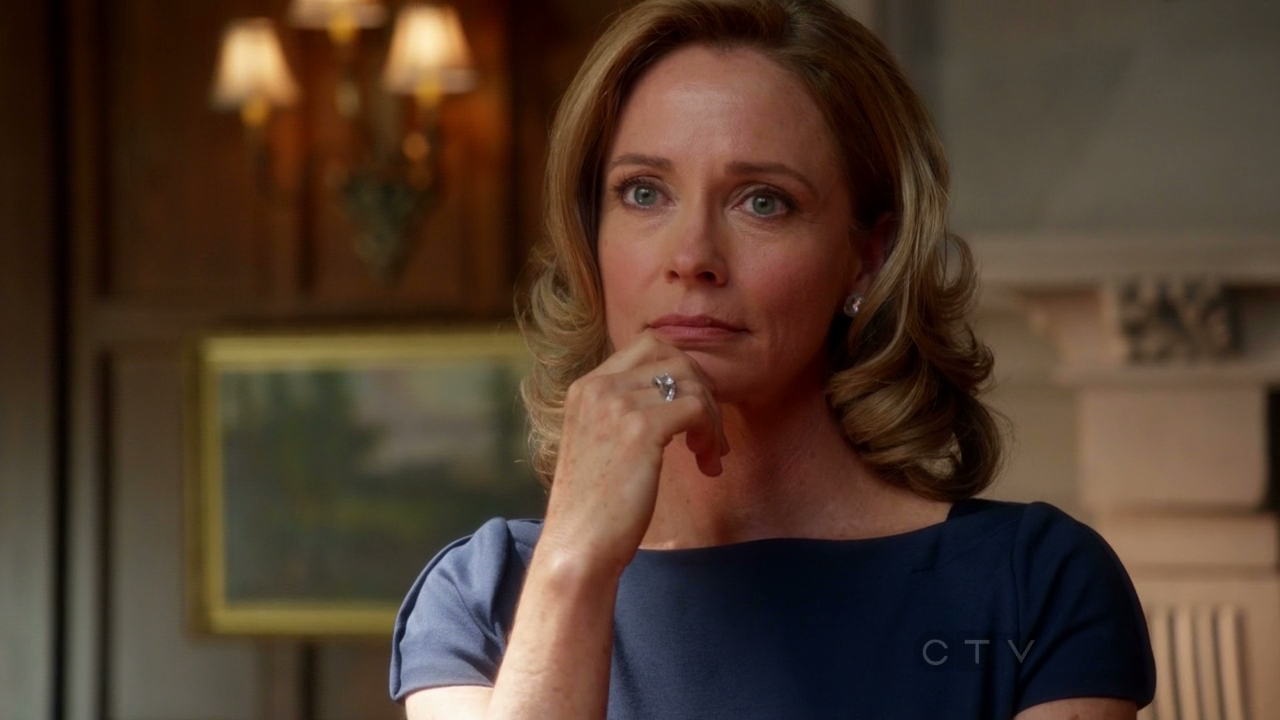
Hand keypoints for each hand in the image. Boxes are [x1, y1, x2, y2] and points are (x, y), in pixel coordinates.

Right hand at [538, 330, 729, 574]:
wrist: (578, 544)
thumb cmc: (595, 504)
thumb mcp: (600, 441)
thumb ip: (624, 410)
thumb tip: (677, 393)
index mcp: (585, 386)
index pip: (648, 346)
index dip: (682, 373)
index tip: (691, 412)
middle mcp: (597, 386)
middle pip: (674, 356)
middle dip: (703, 390)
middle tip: (708, 432)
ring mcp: (617, 404)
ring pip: (691, 383)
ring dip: (712, 417)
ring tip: (709, 454)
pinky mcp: (640, 429)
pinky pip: (697, 408)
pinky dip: (712, 434)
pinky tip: (707, 464)